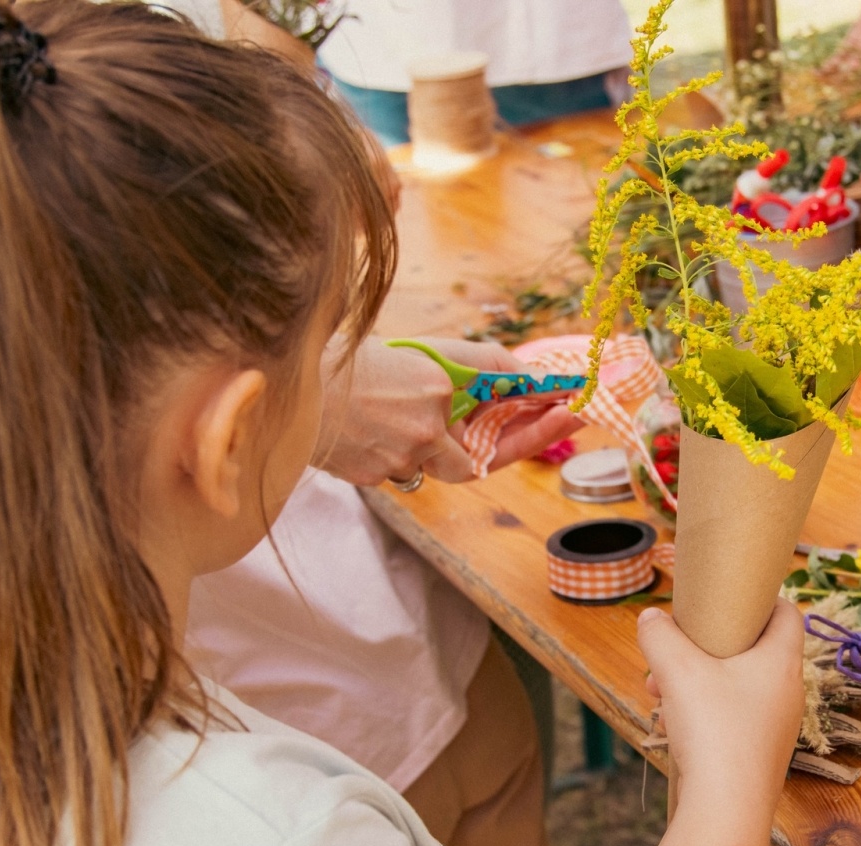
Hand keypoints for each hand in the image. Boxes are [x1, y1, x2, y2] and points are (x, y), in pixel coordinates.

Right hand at [314, 336, 581, 485]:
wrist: (285, 386)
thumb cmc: (350, 362)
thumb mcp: (421, 352)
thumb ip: (474, 362)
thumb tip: (521, 370)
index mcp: (433, 393)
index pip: (504, 418)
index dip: (541, 422)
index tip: (575, 409)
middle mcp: (420, 433)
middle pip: (477, 458)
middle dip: (506, 440)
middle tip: (539, 421)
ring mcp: (396, 461)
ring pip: (437, 462)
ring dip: (438, 443)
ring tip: (408, 414)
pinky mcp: (372, 479)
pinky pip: (404, 469)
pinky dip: (402, 450)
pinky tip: (376, 428)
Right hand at [637, 599, 805, 813]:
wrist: (727, 810)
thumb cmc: (714, 731)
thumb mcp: (677, 670)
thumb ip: (659, 635)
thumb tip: (651, 619)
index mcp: (782, 662)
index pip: (788, 613)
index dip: (760, 600)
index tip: (727, 601)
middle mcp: (788, 693)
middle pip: (752, 650)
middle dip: (707, 649)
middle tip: (676, 654)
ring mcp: (777, 726)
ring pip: (736, 687)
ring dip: (698, 684)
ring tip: (663, 695)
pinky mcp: (760, 754)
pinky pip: (733, 718)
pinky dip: (704, 714)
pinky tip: (675, 727)